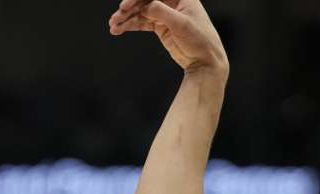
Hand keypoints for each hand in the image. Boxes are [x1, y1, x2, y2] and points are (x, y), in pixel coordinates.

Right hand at [108, 0, 228, 75]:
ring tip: (113, 26)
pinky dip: (130, 26)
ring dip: (126, 18)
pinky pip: (142, 23)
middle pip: (144, 0)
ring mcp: (165, 14)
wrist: (206, 62)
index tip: (125, 6)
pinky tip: (118, 30)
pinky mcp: (161, 27)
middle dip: (129, 8)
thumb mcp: (181, 24)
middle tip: (117, 17)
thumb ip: (161, 12)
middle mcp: (171, 2)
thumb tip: (143, 6)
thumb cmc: (201, 40)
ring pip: (140, 12)